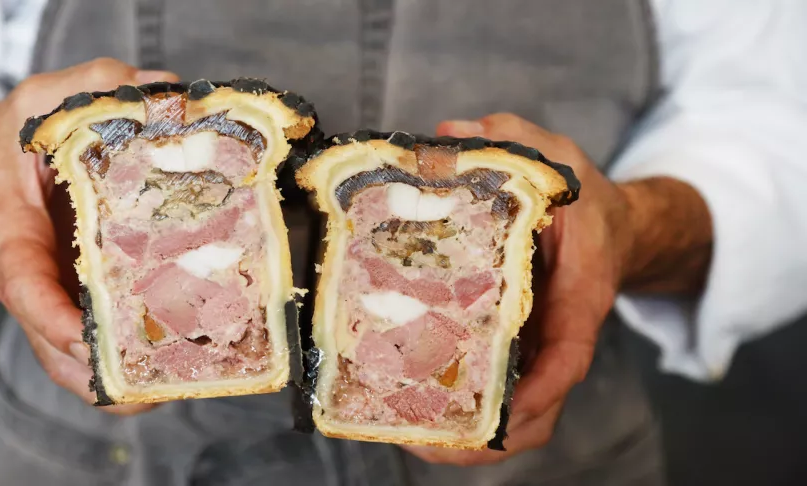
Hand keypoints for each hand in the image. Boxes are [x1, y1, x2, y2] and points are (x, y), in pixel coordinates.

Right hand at [0, 58, 178, 412]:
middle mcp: (28, 284)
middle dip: (106, 377)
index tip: (89, 337)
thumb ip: (92, 86)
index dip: (56, 319)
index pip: (24, 288)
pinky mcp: (71, 305)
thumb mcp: (38, 99)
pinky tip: (181, 364)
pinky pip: (94, 354)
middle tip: (164, 378)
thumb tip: (164, 90)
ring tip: (183, 380)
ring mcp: (49, 301)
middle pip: (56, 353)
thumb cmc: (1, 142)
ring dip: (125, 385)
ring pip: (76, 367)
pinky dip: (130, 369)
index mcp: (7, 238)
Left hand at [404, 113, 633, 464]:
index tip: (502, 414)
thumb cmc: (584, 198)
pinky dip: (457, 415)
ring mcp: (537, 350)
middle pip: (537, 409)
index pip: (570, 352)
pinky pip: (494, 397)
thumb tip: (455, 133)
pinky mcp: (515, 352)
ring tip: (401, 437)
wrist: (610, 226)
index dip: (539, 389)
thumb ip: (514, 140)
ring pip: (513, 416)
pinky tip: (404, 411)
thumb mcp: (556, 156)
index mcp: (581, 292)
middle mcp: (559, 334)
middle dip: (483, 436)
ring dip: (463, 437)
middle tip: (421, 438)